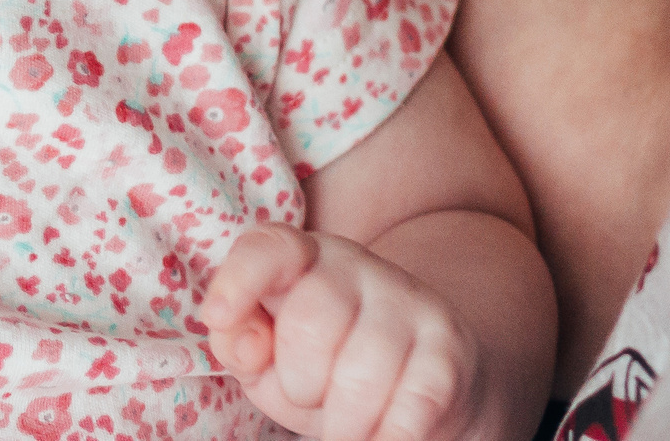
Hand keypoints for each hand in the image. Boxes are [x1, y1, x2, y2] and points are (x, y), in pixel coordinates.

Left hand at [201, 225, 482, 440]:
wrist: (425, 386)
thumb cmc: (326, 371)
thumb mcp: (270, 358)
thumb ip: (240, 342)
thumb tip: (243, 339)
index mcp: (303, 259)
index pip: (270, 248)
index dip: (239, 278)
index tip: (219, 314)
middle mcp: (358, 267)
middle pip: (311, 322)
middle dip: (301, 382)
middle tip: (315, 395)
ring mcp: (410, 302)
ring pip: (362, 374)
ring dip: (346, 424)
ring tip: (349, 426)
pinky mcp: (451, 348)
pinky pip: (413, 406)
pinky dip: (388, 438)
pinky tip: (384, 436)